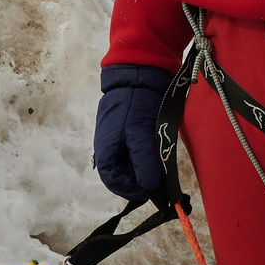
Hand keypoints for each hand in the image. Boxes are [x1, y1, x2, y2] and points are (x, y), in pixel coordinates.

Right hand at [93, 64, 174, 200]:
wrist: (138, 74)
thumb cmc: (136, 104)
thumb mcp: (141, 135)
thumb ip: (144, 162)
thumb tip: (150, 188)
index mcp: (105, 152)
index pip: (115, 184)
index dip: (134, 190)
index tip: (153, 189)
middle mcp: (107, 149)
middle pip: (122, 176)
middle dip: (140, 179)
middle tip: (160, 177)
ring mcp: (115, 141)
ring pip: (128, 165)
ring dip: (143, 168)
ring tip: (160, 164)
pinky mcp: (125, 133)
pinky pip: (132, 152)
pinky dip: (144, 156)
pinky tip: (156, 151)